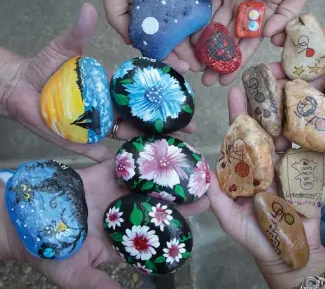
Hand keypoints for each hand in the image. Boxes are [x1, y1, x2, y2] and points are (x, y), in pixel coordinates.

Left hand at [0, 3, 195, 161]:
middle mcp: (108, 107)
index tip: (186, 89)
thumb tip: (89, 8)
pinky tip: (130, 165)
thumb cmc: (45, 67)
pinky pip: (99, 151)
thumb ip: (78, 34)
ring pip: (127, 134)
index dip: (163, 90)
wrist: (19, 87)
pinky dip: (112, 159)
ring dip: (147, 140)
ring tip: (170, 146)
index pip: (142, 89)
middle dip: (166, 122)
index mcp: (110, 87)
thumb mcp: (64, 49)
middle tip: (189, 127)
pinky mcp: (79, 140)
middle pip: (142, 116)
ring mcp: (96, 125)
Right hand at [1, 160, 209, 288]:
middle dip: (180, 193)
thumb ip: (103, 284)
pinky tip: (160, 146)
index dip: (178, 220)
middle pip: (157, 199)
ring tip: (188, 162)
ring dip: (166, 171)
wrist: (24, 223)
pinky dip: (141, 154)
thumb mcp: (78, 275)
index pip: (156, 227)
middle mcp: (124, 209)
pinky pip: (126, 161)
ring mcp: (115, 189)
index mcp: (123, 233)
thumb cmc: (51, 251)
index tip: (200, 211)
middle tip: (204, 183)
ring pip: (146, 178)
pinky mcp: (104, 171)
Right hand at [100, 0, 201, 73]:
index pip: (154, 39)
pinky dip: (206, 23)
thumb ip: (117, 16)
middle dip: (185, 54)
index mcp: (141, 12)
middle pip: (174, 37)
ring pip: (188, 27)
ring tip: (209, 58)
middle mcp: (159, 9)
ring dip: (197, 43)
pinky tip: (214, 37)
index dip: (165, 55)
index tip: (178, 68)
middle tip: (198, 68)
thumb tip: (130, 42)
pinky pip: (200, 9)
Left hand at [190, 0, 309, 86]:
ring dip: (204, 47)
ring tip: (193, 64)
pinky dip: (198, 22)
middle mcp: (243, 13)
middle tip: (204, 80)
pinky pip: (206, 6)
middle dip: (216, 62)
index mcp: (262, 18)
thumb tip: (269, 35)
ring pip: (214, 28)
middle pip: (228, 42)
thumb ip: (286, 15)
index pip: (247, 46)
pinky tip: (189, 37)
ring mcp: (229, 0)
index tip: (224, 80)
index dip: (236, 63)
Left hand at [206, 87, 324, 286]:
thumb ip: (217, 195)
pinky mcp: (304, 174)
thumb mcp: (229, 217)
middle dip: (258, 107)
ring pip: (282, 136)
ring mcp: (284, 167)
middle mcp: (263, 163)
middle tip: (256, 82)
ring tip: (279, 94)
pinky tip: (302, 116)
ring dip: (280, 116)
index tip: (234, 94)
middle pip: (261, 131)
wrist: (288, 256)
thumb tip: (204, 169)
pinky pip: (305, 152)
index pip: (239, 138)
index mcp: (245, 169)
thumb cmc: (255, 236)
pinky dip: (304, 135)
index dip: (237, 116)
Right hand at [271, 0, 324, 108]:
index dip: (294, 38)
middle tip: (264, 73)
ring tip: (272, 95)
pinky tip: (293, 112)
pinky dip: (312, 109)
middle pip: (307, 67)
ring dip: (293, 91)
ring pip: (314, 87)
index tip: (274, 38)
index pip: (314, 40)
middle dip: (285, 70)